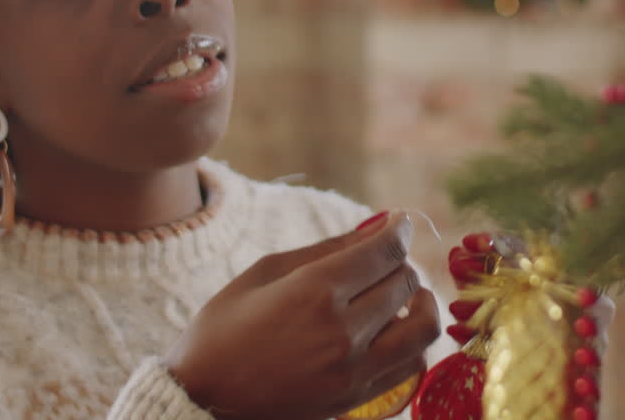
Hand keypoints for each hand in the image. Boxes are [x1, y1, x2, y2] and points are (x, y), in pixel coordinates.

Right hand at [165, 212, 440, 419]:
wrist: (200, 401)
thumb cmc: (222, 329)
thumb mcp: (263, 273)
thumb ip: (324, 250)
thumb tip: (372, 230)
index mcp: (316, 291)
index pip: (385, 251)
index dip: (399, 229)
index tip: (399, 222)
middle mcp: (343, 331)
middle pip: (406, 283)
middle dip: (401, 262)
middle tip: (387, 258)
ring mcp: (353, 369)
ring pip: (423, 327)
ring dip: (422, 303)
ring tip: (405, 296)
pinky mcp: (355, 398)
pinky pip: (411, 366)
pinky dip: (413, 342)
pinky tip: (394, 331)